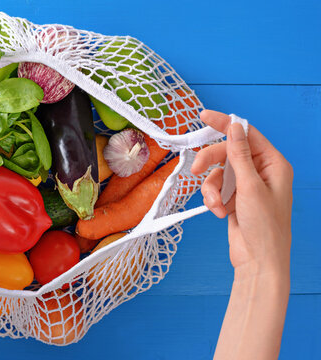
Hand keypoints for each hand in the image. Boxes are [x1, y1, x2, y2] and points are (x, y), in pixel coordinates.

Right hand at [191, 110, 292, 277]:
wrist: (259, 260)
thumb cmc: (264, 226)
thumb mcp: (250, 187)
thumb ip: (239, 155)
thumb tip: (235, 127)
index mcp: (273, 164)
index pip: (246, 134)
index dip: (225, 124)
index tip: (204, 116)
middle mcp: (260, 172)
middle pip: (226, 153)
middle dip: (210, 163)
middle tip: (195, 170)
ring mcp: (246, 186)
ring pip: (217, 173)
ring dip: (211, 188)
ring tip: (216, 204)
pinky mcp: (234, 198)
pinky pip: (215, 188)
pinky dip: (212, 199)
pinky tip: (218, 212)